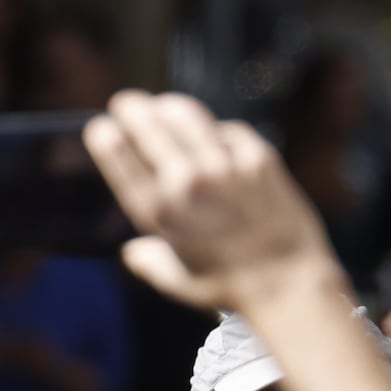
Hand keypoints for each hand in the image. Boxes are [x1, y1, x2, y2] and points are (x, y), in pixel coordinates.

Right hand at [83, 94, 346, 316]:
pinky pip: (231, 131)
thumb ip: (148, 262)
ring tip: (164, 105)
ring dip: (170, 107)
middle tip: (126, 102)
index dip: (106, 137)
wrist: (290, 283)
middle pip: (150, 128)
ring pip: (189, 118)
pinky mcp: (261, 160)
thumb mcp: (177, 281)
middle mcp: (189, 183)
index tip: (101, 126)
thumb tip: (132, 252)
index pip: (121, 159)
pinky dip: (218, 129)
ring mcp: (226, 167)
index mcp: (159, 212)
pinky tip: (213, 132)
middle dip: (133, 109)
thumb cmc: (231, 288)